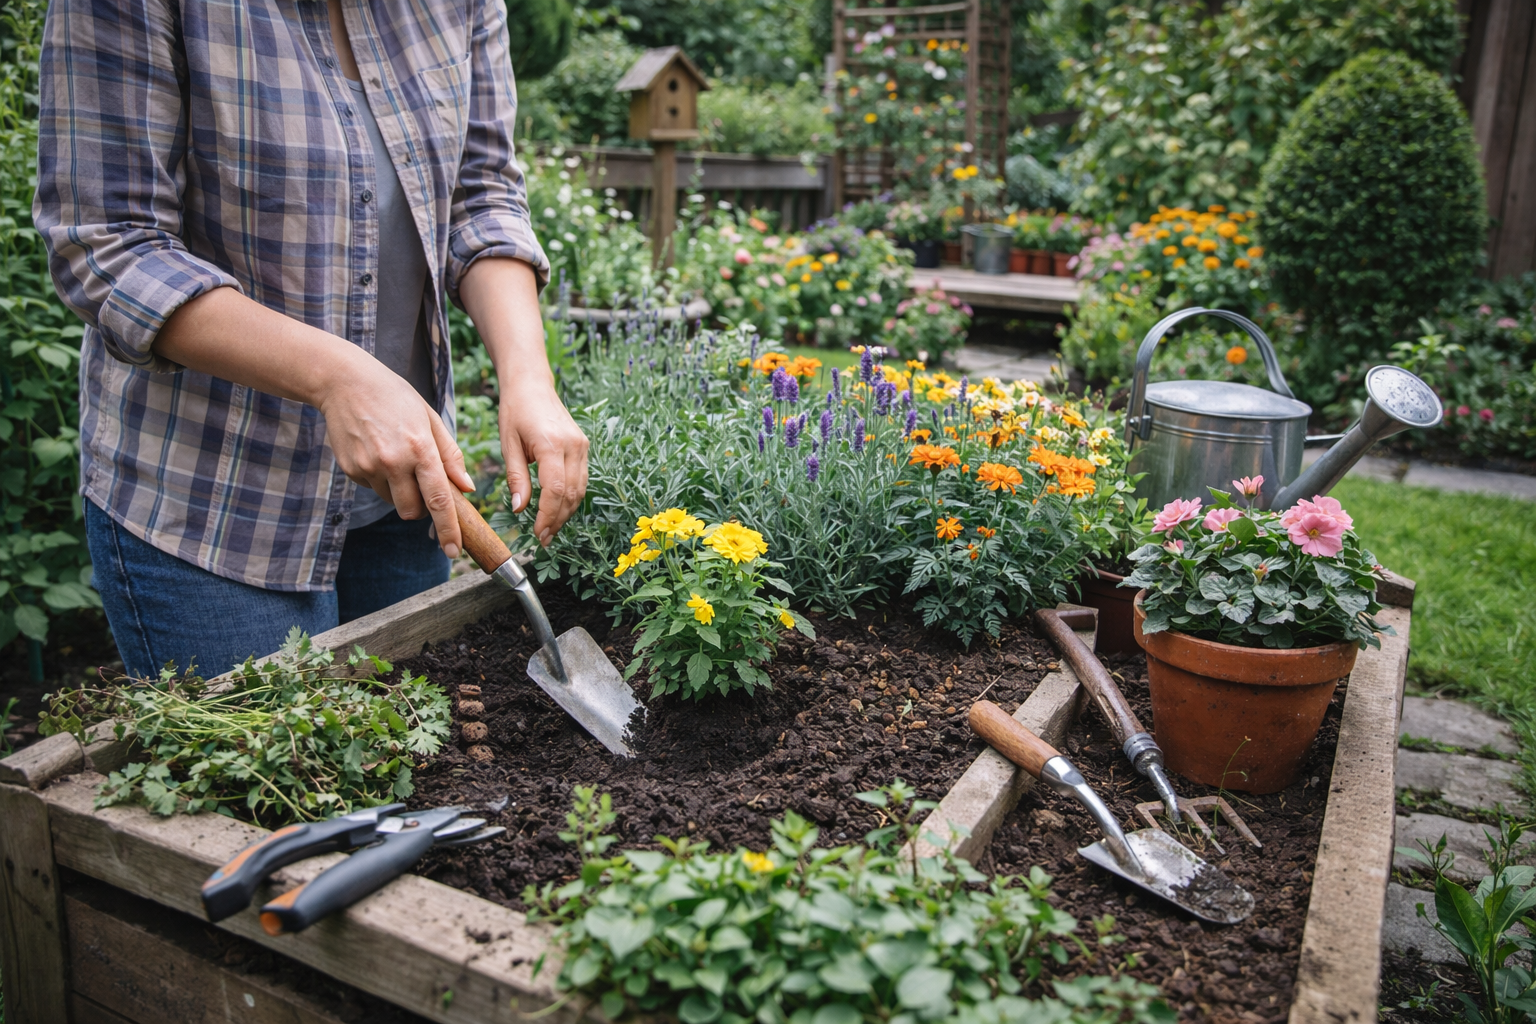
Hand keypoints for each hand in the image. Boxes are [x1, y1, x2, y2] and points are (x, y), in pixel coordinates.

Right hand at [153, 286, 474, 558]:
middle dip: (421, 508)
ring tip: (394, 457)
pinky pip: (373, 488)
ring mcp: (369, 467)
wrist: (344, 382)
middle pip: (413, 511)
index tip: (454, 550)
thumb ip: (450, 456)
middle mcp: (394, 461)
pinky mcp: (351, 470)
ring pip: (392, 502)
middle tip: (420, 484)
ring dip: (399, 492)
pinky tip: (376, 451)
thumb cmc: (395, 398)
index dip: (449, 528)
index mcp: (420, 448)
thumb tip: (466, 489)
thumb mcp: (430, 418)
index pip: (439, 499)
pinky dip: (380, 479)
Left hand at [499, 377, 588, 545]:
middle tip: (544, 539)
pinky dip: (571, 497)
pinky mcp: (583, 446)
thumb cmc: (515, 411)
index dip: (548, 516)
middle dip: (558, 519)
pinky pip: (581, 478)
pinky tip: (558, 509)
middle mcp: (573, 445)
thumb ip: (517, 478)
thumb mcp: (508, 444)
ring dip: (566, 512)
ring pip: (580, 489)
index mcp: (552, 444)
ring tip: (551, 529)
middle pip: (571, 493)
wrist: (532, 384)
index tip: (538, 533)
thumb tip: (520, 509)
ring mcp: (582, 445)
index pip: (555, 489)